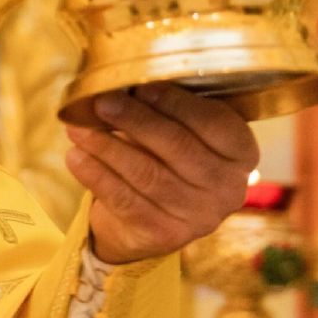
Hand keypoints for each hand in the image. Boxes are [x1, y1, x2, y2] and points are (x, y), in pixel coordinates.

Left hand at [64, 83, 258, 264]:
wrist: (152, 218)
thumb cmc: (167, 156)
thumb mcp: (182, 130)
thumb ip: (166, 107)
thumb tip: (124, 82)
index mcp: (241, 153)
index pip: (216, 124)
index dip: (178, 103)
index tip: (142, 86)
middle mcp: (229, 188)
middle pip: (179, 147)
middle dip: (136, 120)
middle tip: (102, 102)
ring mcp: (199, 216)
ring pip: (148, 174)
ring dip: (108, 147)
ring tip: (78, 127)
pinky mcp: (165, 234)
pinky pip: (125, 200)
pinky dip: (96, 175)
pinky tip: (76, 156)